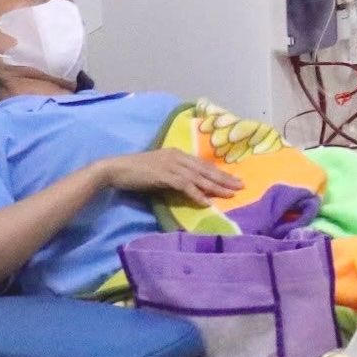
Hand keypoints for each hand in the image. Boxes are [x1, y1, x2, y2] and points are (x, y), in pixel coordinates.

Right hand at [96, 150, 242, 206]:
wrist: (115, 169)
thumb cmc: (135, 171)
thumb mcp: (159, 170)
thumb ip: (174, 176)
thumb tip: (189, 186)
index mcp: (177, 154)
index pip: (203, 164)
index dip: (219, 172)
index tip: (233, 179)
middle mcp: (177, 157)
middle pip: (206, 169)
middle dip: (224, 178)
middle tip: (241, 186)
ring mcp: (171, 165)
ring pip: (199, 177)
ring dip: (216, 187)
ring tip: (230, 194)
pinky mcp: (164, 175)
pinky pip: (185, 186)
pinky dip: (197, 194)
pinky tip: (207, 202)